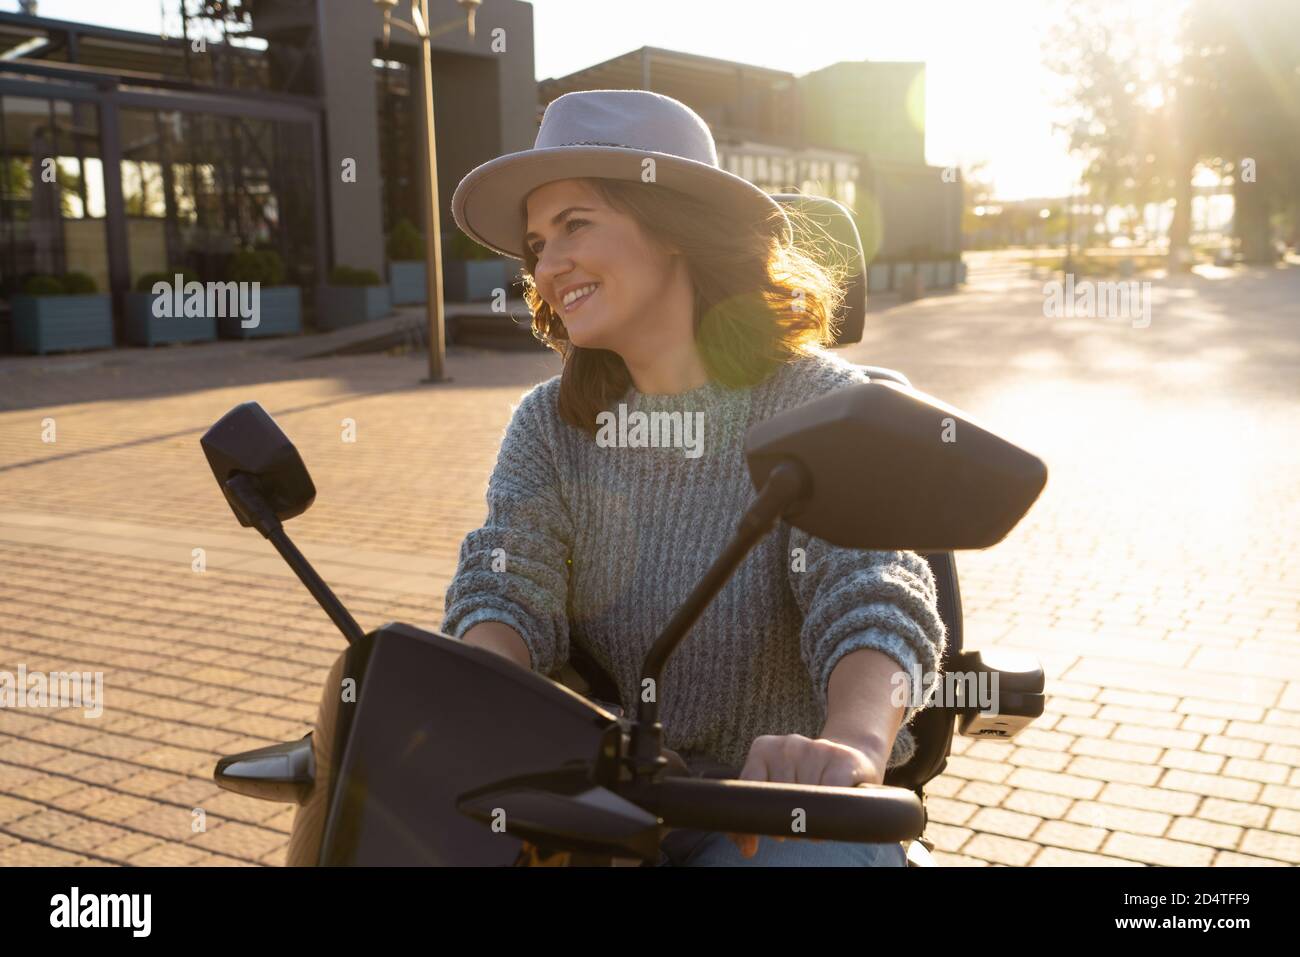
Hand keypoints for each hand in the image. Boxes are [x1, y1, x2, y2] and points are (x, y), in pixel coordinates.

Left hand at [727, 733, 886, 858]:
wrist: (851, 757)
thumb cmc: (806, 780)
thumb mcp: (775, 786)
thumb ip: (756, 810)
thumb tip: (746, 849)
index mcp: (764, 748)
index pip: (749, 787)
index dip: (754, 821)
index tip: (752, 846)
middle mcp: (788, 745)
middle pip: (779, 799)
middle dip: (785, 823)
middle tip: (796, 824)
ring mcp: (816, 749)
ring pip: (805, 801)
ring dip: (809, 821)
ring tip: (815, 814)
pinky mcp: (843, 759)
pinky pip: (831, 796)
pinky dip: (830, 814)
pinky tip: (831, 815)